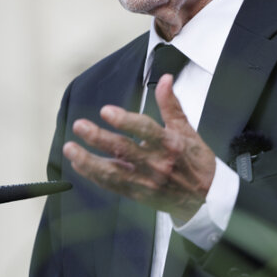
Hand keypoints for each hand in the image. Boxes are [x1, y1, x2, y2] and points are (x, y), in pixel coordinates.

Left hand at [64, 74, 215, 222]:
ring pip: (113, 172)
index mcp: (170, 144)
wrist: (207, 197)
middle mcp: (157, 164)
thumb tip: (166, 79)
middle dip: (98, 138)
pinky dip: (94, 175)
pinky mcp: (139, 194)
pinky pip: (112, 185)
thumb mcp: (187, 130)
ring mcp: (146, 182)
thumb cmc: (196, 161)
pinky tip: (79, 164)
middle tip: (80, 126)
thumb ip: (171, 104)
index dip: (125, 120)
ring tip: (70, 149)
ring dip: (88, 161)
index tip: (106, 111)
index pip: (145, 130)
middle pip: (123, 150)